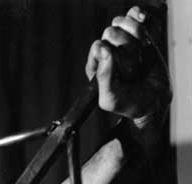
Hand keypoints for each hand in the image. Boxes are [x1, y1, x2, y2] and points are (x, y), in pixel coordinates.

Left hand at [85, 5, 170, 128]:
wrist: (153, 101)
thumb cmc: (128, 102)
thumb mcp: (110, 98)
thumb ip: (104, 76)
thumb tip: (103, 48)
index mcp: (95, 64)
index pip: (99, 46)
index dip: (113, 58)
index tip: (123, 73)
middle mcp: (106, 51)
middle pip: (112, 33)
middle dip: (128, 51)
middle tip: (134, 69)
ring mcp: (123, 40)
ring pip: (125, 22)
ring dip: (138, 37)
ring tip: (143, 54)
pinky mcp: (140, 33)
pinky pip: (137, 15)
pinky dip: (143, 19)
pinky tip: (146, 28)